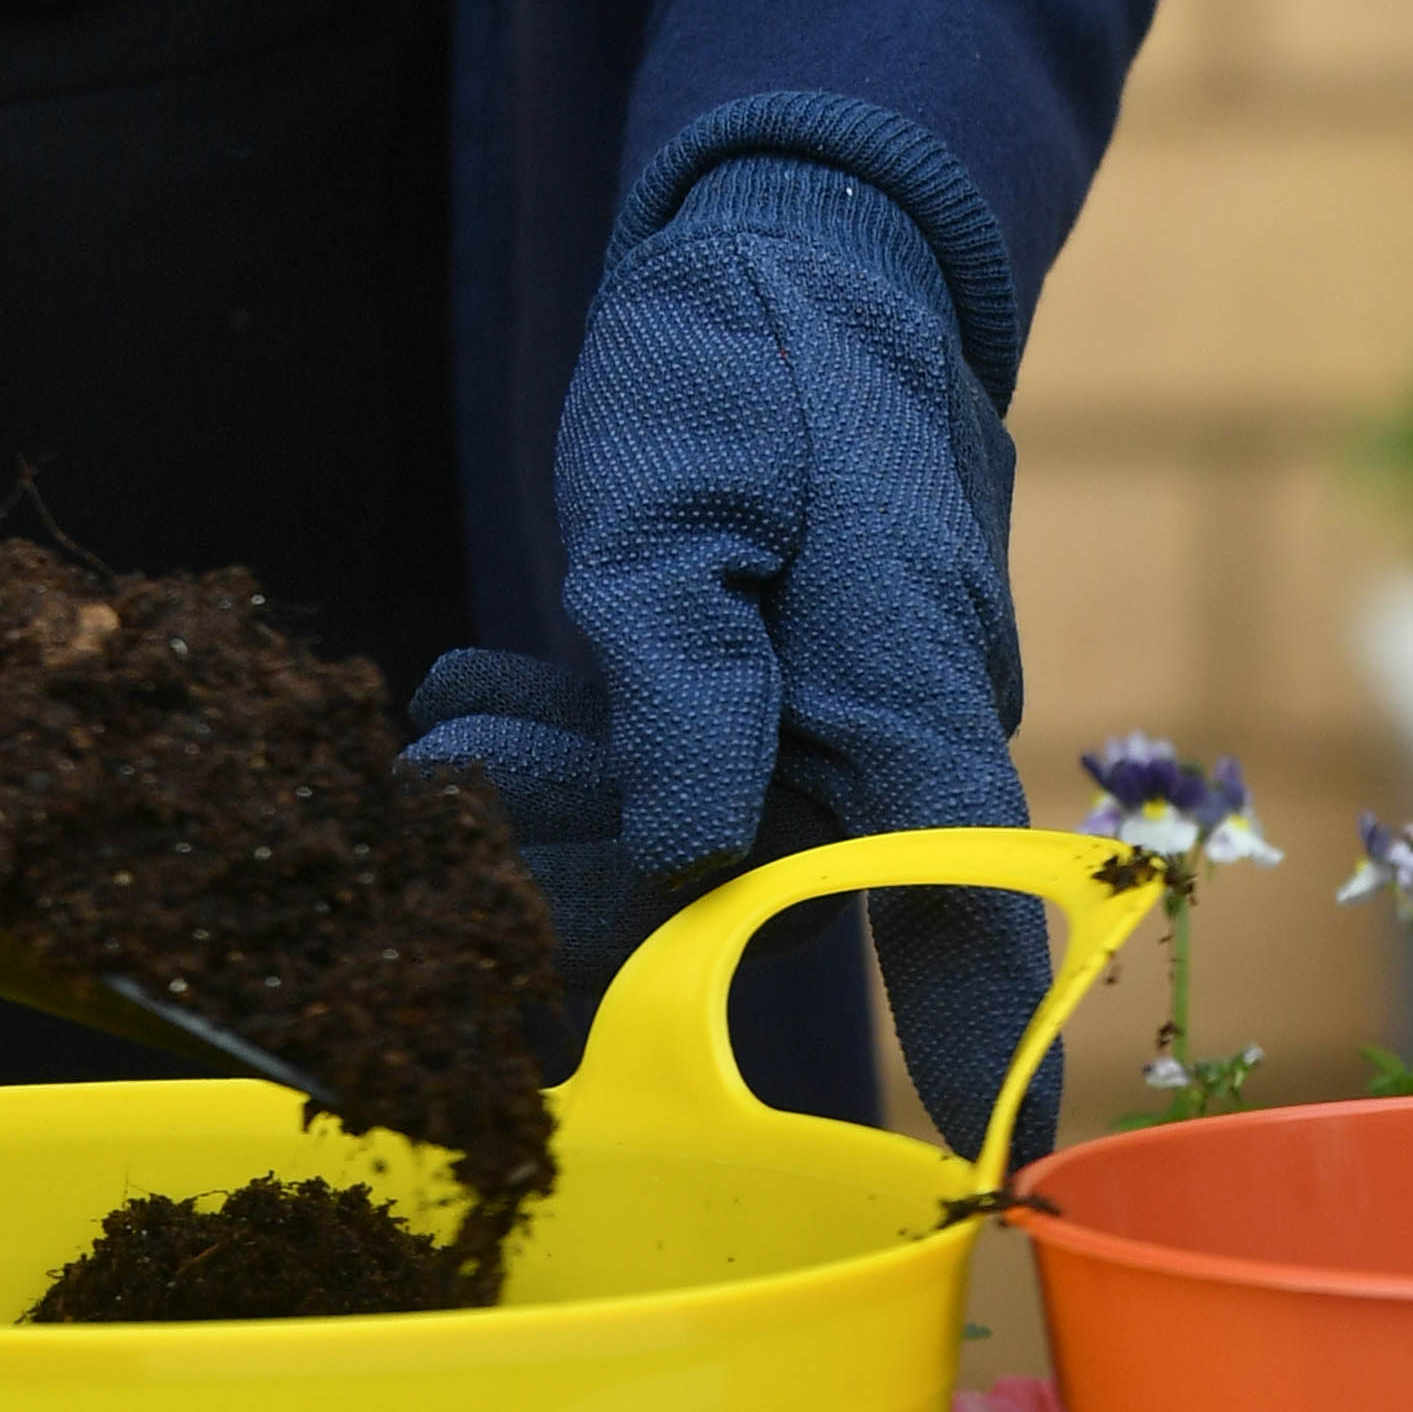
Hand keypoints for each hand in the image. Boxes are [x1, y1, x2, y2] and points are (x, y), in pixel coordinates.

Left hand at [413, 144, 1051, 1157]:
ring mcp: (845, 712)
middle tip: (448, 799)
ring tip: (445, 736)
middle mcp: (894, 728)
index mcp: (905, 692)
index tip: (967, 1174)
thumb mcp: (676, 479)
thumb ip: (677, 660)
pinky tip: (482, 699)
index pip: (959, 912)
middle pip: (770, 885)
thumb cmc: (747, 349)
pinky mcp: (791, 683)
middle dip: (598, 878)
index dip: (963, 1049)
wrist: (801, 237)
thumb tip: (694, 843)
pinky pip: (694, 765)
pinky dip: (588, 749)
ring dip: (565, 803)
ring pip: (710, 826)